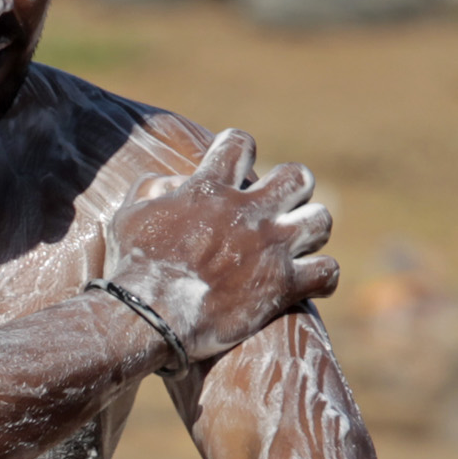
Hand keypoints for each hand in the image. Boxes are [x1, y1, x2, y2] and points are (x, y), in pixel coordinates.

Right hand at [98, 129, 337, 367]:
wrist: (148, 315)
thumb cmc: (133, 267)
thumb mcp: (130, 215)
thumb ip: (154, 189)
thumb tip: (174, 183)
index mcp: (210, 187)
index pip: (239, 143)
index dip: (239, 148)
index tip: (236, 164)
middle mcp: (248, 210)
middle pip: (298, 177)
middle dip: (294, 188)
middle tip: (279, 208)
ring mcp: (270, 246)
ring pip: (321, 220)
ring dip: (312, 230)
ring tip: (298, 245)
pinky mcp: (282, 285)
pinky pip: (327, 272)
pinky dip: (322, 277)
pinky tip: (309, 282)